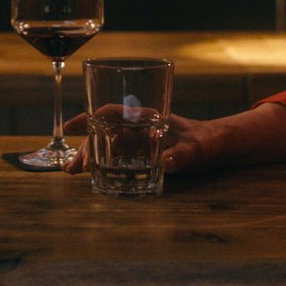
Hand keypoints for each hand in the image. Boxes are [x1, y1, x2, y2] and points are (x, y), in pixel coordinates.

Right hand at [59, 109, 226, 175]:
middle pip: (104, 132)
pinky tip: (91, 174)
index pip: (112, 112)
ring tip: (74, 171)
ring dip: (90, 156)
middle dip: (86, 147)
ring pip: (107, 145)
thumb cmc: (207, 141)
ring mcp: (139, 140)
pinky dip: (102, 164)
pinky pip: (117, 157)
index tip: (70, 127)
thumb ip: (182, 155)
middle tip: (75, 167)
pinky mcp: (142, 154)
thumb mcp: (196, 148)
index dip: (89, 118)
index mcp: (147, 117)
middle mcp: (139, 127)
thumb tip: (166, 162)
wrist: (216, 146)